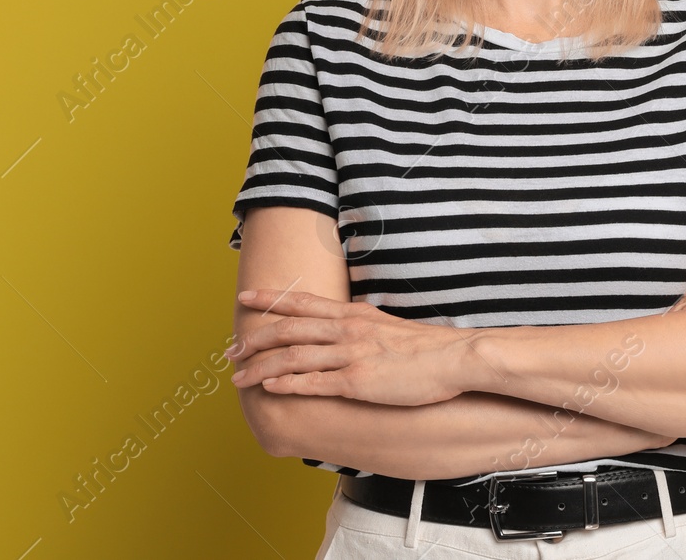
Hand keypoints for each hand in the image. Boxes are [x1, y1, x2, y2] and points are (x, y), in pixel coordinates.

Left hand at [226, 289, 480, 405]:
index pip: (303, 302)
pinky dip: (287, 384)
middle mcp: (347, 329)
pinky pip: (314, 382)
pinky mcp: (358, 381)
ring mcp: (351, 355)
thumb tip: (345, 323)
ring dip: (261, 367)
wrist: (454, 359)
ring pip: (293, 357)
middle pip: (289, 329)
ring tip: (239, 377)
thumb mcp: (387, 326)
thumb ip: (362, 325)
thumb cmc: (425, 348)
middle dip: (255, 339)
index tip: (245, 297)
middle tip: (231, 349)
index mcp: (353, 314)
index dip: (271, 299)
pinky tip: (270, 388)